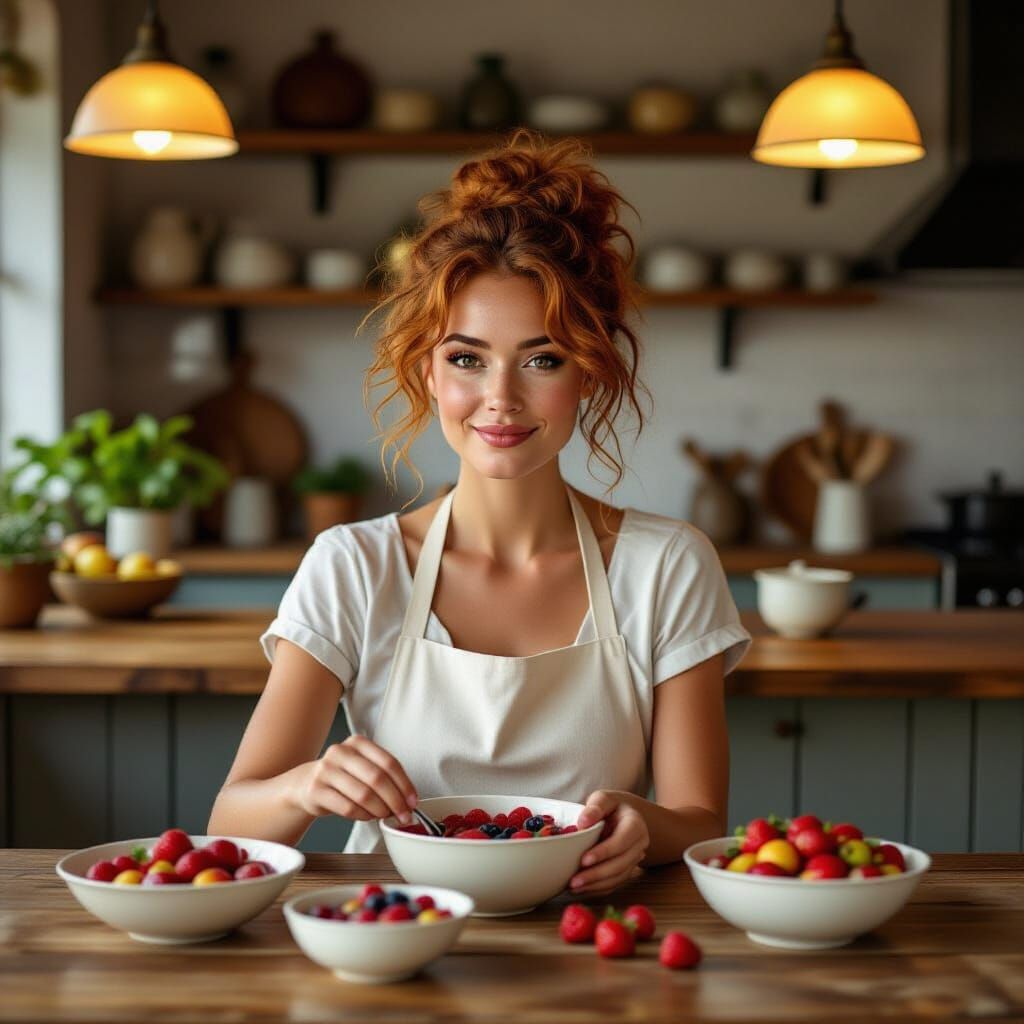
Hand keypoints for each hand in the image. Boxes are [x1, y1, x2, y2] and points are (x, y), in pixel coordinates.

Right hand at [292, 735, 418, 824]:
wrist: (306, 784)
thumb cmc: (343, 777)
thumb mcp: (362, 767)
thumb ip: (384, 777)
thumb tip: (409, 801)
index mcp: (358, 743)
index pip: (389, 763)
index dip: (405, 784)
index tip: (413, 802)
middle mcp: (341, 752)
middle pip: (377, 778)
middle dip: (395, 801)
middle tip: (403, 815)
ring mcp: (326, 770)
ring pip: (363, 795)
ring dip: (380, 810)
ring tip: (385, 816)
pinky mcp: (316, 790)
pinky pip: (347, 808)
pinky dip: (363, 816)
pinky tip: (368, 817)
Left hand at [568, 790, 648, 896]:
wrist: (622, 816)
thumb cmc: (610, 806)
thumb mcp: (603, 798)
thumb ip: (595, 806)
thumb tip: (583, 823)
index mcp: (635, 825)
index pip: (622, 841)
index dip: (604, 852)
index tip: (584, 860)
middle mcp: (639, 844)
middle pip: (621, 864)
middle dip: (597, 874)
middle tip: (574, 880)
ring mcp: (635, 860)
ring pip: (618, 877)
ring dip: (596, 885)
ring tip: (574, 887)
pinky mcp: (627, 870)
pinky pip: (615, 883)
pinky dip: (599, 889)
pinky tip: (582, 889)